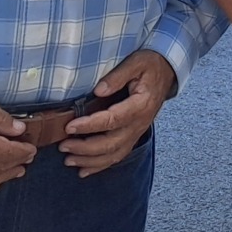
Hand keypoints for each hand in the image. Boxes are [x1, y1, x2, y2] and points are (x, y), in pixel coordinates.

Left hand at [62, 49, 175, 177]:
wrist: (167, 72)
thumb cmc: (150, 65)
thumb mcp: (136, 62)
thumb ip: (118, 76)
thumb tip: (98, 90)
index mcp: (140, 105)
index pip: (112, 120)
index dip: (90, 125)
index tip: (69, 126)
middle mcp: (139, 123)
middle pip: (111, 143)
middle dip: (85, 148)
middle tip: (63, 146)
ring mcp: (137, 132)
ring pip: (114, 154)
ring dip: (90, 160)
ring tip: (69, 160)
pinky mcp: (134, 135)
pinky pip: (118, 155)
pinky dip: (101, 165)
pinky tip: (84, 169)